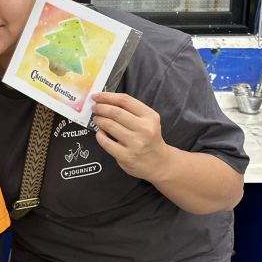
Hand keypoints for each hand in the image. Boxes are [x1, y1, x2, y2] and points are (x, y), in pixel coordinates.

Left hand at [91, 92, 243, 213]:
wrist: (167, 168)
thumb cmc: (157, 142)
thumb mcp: (152, 123)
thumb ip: (136, 112)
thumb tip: (112, 100)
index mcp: (152, 118)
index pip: (127, 101)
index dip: (110, 95)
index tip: (99, 94)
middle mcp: (144, 129)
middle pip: (115, 112)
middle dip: (101, 107)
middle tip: (94, 105)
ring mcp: (135, 145)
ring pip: (109, 126)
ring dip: (100, 120)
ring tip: (97, 118)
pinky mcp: (126, 158)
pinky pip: (106, 143)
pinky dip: (101, 137)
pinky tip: (101, 134)